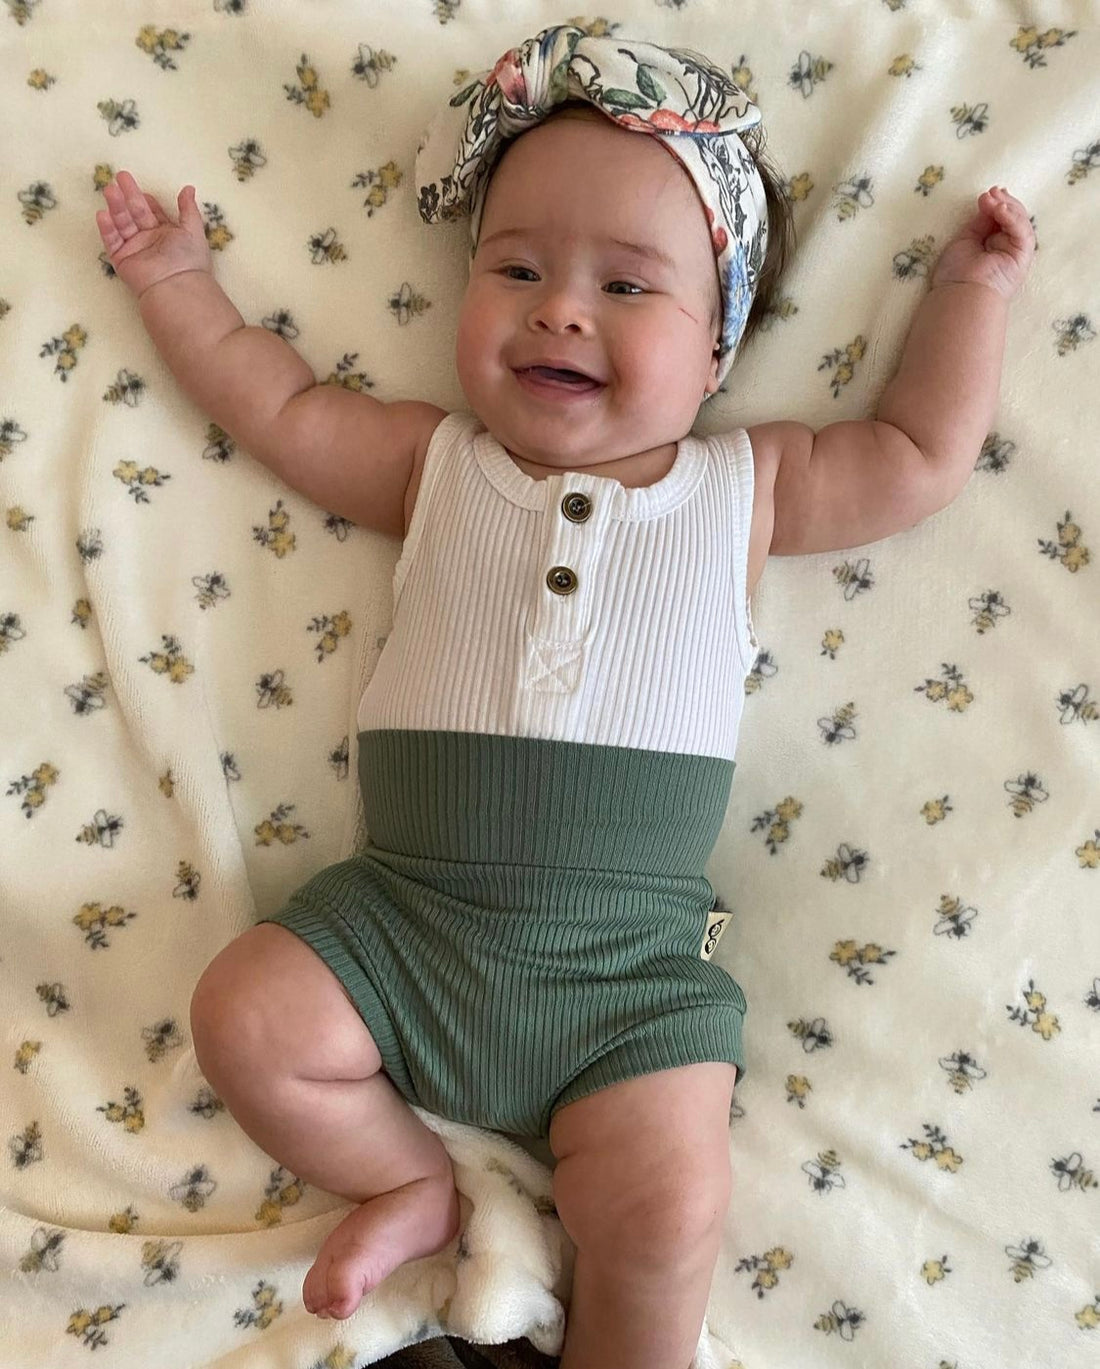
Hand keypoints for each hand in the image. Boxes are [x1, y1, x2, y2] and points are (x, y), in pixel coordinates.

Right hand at [95, 170, 212, 298]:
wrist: (177, 285)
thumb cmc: (189, 258)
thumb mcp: (193, 229)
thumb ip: (188, 208)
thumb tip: (188, 188)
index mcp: (166, 233)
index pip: (152, 211)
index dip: (146, 198)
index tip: (141, 187)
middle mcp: (149, 240)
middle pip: (135, 213)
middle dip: (128, 195)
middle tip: (120, 176)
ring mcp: (134, 249)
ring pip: (122, 223)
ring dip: (116, 206)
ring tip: (110, 190)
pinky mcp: (121, 259)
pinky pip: (112, 241)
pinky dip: (107, 228)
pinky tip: (103, 214)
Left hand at [930, 186, 1035, 300]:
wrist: (959, 294)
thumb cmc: (956, 273)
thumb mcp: (965, 238)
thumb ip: (979, 221)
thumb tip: (989, 201)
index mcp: (992, 244)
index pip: (1000, 218)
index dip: (997, 204)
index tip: (987, 193)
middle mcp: (1006, 247)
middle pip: (1013, 217)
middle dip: (1003, 202)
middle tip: (991, 193)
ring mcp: (1016, 252)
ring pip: (1020, 221)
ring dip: (1007, 207)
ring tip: (993, 199)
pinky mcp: (1023, 256)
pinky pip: (1022, 232)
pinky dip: (1012, 218)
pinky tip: (1001, 210)